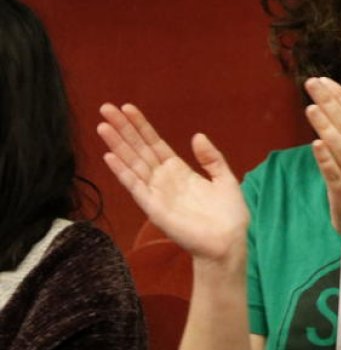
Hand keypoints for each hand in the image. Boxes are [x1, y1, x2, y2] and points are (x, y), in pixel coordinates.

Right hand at [97, 104, 248, 261]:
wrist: (228, 241)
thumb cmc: (228, 214)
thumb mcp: (224, 178)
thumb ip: (211, 158)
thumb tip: (197, 136)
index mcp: (179, 171)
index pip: (155, 143)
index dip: (141, 126)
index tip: (127, 107)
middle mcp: (164, 179)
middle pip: (139, 149)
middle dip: (123, 129)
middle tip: (106, 107)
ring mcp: (156, 192)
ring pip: (133, 163)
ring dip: (117, 145)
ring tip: (103, 126)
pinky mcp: (153, 207)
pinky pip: (135, 186)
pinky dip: (122, 171)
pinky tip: (110, 156)